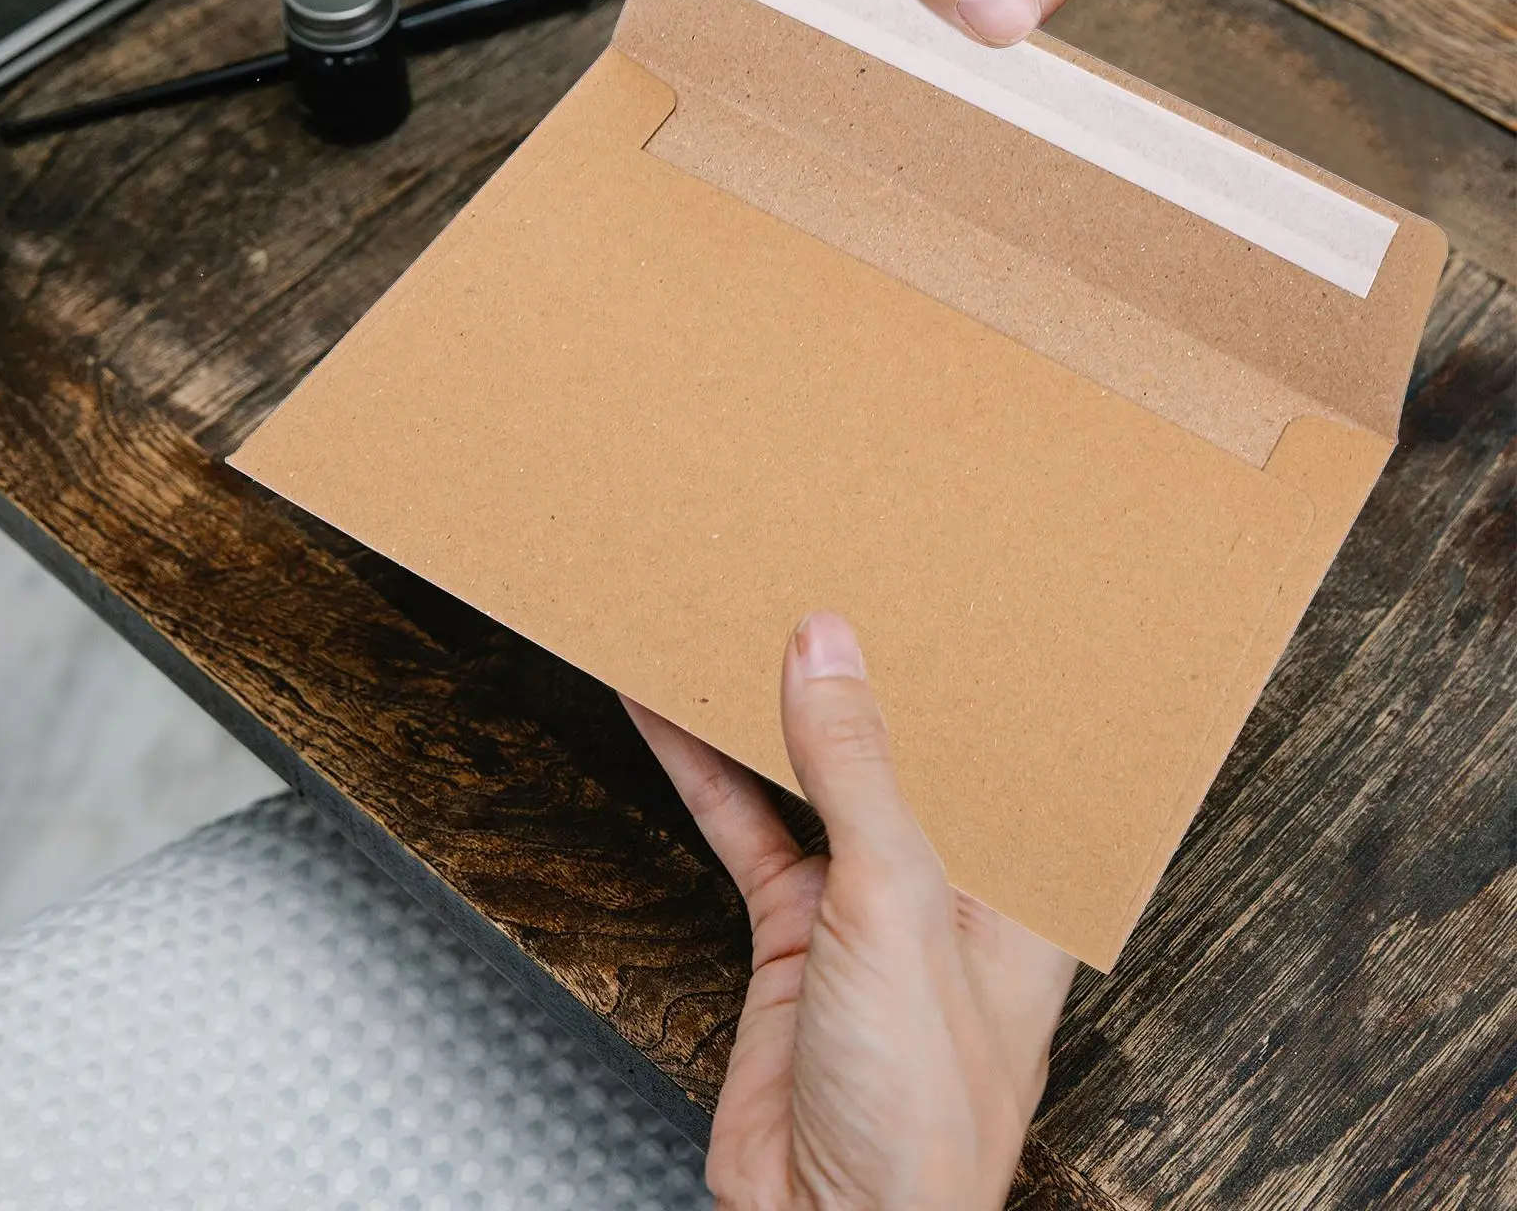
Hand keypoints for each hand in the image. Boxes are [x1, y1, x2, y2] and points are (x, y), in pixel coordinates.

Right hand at [624, 610, 1074, 1209]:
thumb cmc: (921, 1108)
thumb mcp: (895, 905)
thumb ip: (858, 774)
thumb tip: (827, 650)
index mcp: (1017, 877)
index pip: (995, 744)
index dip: (962, 667)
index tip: (922, 587)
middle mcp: (948, 882)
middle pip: (895, 752)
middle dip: (854, 677)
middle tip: (816, 579)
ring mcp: (864, 906)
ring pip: (809, 781)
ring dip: (764, 714)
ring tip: (728, 624)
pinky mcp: (792, 932)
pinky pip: (744, 829)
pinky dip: (703, 773)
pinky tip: (669, 717)